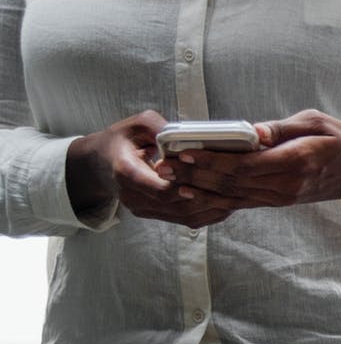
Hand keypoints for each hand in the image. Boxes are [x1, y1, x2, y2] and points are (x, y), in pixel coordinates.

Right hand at [65, 111, 238, 227]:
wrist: (100, 163)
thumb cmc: (123, 138)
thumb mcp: (137, 124)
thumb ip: (160, 127)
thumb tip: (185, 133)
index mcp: (126, 172)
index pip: (158, 188)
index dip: (183, 187)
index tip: (205, 179)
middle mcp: (132, 195)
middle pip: (175, 205)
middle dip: (206, 197)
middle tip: (235, 189)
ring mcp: (142, 208)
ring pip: (182, 216)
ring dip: (210, 207)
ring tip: (237, 196)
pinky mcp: (152, 213)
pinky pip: (182, 219)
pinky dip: (206, 213)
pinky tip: (226, 203)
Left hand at [166, 110, 340, 210]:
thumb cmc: (338, 141)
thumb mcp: (316, 122)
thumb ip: (281, 128)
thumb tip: (251, 131)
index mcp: (296, 162)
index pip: (246, 164)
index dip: (213, 160)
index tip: (187, 150)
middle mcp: (285, 186)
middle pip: (232, 182)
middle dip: (195, 173)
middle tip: (165, 164)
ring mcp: (279, 197)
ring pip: (231, 196)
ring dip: (198, 187)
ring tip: (169, 177)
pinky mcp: (275, 202)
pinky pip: (239, 202)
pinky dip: (213, 198)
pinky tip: (192, 191)